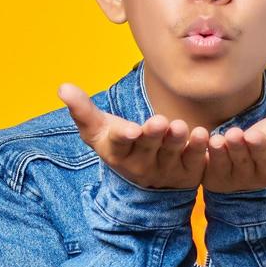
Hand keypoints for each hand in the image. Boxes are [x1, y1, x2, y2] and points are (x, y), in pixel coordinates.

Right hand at [58, 82, 210, 189]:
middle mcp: (141, 164)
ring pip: (172, 153)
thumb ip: (82, 110)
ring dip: (178, 141)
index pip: (118, 144)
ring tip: (181, 127)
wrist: (147, 179)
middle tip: (159, 122)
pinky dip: (199, 149)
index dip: (124, 136)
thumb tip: (62, 87)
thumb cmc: (120, 144)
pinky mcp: (187, 173)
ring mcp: (165, 170)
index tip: (130, 130)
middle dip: (153, 135)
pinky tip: (204, 135)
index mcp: (117, 152)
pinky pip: (195, 161)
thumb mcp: (99, 131)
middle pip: (147, 148)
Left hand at [203, 111, 265, 193]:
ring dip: (235, 150)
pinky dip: (213, 154)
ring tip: (230, 135)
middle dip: (258, 148)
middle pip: (264, 162)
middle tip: (251, 135)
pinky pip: (216, 167)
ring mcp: (243, 178)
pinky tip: (210, 139)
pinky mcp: (219, 177)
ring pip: (240, 164)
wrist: (246, 146)